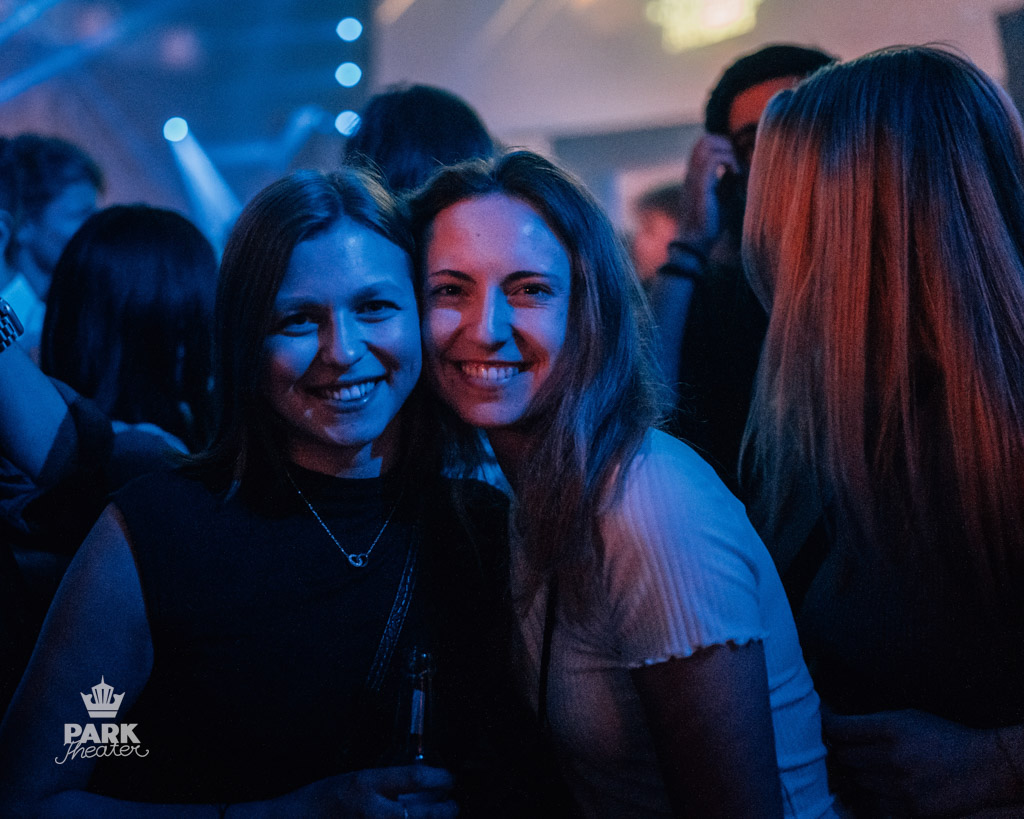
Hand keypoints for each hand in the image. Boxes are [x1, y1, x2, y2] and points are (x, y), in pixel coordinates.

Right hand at [281, 765, 457, 818]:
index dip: (440, 778)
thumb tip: (420, 787)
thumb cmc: (317, 802)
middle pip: (423, 813)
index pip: (415, 778)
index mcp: (364, 784)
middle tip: (452, 806)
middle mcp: (370, 811)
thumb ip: (383, 785)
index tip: (449, 779)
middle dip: (445, 810)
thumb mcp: (351, 781)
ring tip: (440, 818)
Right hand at [677, 134, 738, 250]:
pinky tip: (737, 174)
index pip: (704, 144)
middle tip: (737, 163)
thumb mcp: (722, 197)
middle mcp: (691, 172)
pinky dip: (729, 161)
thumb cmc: (710, 224)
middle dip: (726, 144)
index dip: (723, 145)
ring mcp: (694, 177)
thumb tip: (740, 165)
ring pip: (707, 143)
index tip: (737, 162)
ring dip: (728, 150)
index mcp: (695, 174)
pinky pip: (713, 158)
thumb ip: (727, 180)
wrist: (696, 243)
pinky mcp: (700, 185)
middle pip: (705, 139)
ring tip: (737, 168)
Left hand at [823, 707, 1012, 815]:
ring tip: (861, 767)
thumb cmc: (941, 737)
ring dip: (854, 774)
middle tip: (841, 748)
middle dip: (840, 752)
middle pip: (844, 757)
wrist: (982, 768)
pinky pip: (871, 803)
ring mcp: (900, 787)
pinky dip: (869, 794)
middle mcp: (893, 757)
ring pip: (855, 782)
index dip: (827, 727)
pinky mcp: (907, 810)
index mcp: (892, 728)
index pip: (840, 729)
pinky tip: (876, 785)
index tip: (824, 725)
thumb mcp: (906, 718)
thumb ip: (871, 724)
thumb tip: (836, 727)